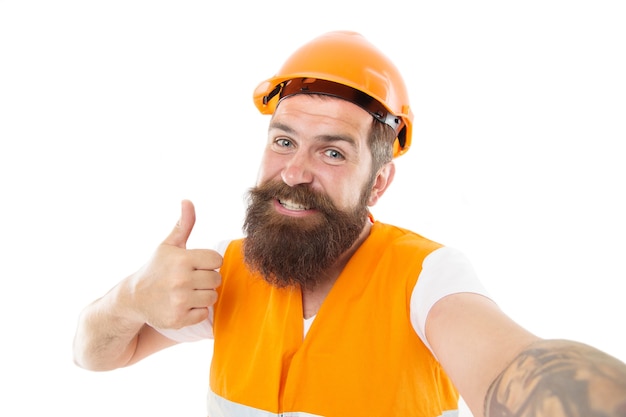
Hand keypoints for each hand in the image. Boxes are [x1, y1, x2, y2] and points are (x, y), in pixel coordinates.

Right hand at [126, 199, 221, 329]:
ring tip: (186, 291)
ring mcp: (179, 301)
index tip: (195, 264)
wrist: (134, 298)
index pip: (216, 260)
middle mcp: (180, 280)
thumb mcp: (168, 245)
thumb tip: (187, 201)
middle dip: (206, 279)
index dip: (208, 262)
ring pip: (212, 297)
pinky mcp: (178, 319)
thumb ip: (184, 224)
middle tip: (189, 279)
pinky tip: (182, 305)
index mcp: (181, 259)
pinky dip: (196, 311)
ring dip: (202, 295)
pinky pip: (204, 314)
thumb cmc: (156, 268)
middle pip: (216, 279)